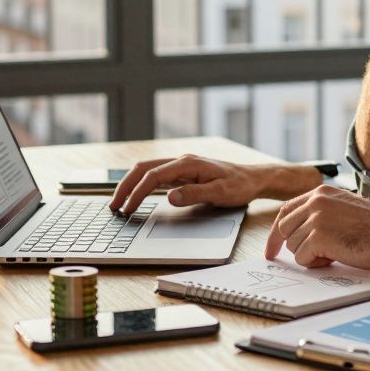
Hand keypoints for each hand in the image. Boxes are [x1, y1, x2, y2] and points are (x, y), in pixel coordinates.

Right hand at [108, 155, 320, 213]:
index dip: (137, 193)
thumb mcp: (220, 193)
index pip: (153, 176)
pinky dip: (142, 185)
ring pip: (148, 170)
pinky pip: (157, 176)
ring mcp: (182, 166)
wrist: (255, 178)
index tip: (127, 209)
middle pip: (143, 169)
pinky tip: (138, 196)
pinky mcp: (184, 173)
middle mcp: (181, 161)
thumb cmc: (240, 185)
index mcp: (187, 163)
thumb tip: (169, 197)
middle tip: (113, 206)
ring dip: (131, 184)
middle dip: (125, 186)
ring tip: (120, 203)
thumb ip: (194, 194)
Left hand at [265, 185, 369, 268]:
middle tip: (313, 257)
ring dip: (310, 256)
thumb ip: (324, 214)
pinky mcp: (319, 236)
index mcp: (322, 193)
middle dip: (294, 247)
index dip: (276, 232)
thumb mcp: (346, 210)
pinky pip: (302, 258)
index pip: (286, 210)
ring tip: (336, 253)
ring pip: (293, 245)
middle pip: (284, 229)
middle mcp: (316, 201)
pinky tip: (336, 258)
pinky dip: (316, 264)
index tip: (272, 249)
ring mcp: (316, 217)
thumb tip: (301, 232)